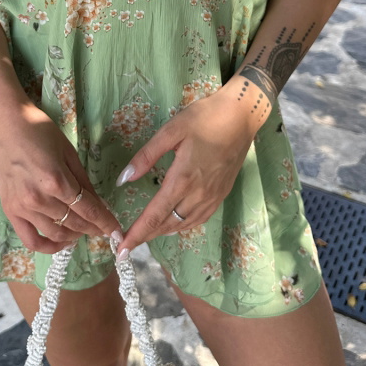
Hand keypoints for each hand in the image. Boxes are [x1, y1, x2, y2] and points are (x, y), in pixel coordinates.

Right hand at [0, 105, 121, 254]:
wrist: (5, 125)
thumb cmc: (39, 131)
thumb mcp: (69, 152)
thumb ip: (84, 181)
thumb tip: (99, 204)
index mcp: (57, 181)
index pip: (88, 210)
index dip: (106, 223)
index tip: (116, 231)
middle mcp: (40, 199)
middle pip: (74, 224)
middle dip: (93, 229)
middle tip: (102, 229)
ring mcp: (23, 208)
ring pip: (56, 235)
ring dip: (74, 237)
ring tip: (82, 231)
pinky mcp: (10, 211)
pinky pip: (30, 240)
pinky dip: (47, 247)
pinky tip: (60, 242)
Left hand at [113, 77, 271, 256]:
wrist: (243, 116)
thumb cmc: (205, 118)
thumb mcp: (171, 130)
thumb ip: (146, 156)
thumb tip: (124, 178)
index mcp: (183, 179)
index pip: (154, 215)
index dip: (137, 234)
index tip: (122, 249)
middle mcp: (198, 194)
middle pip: (168, 224)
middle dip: (146, 236)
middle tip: (127, 245)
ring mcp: (213, 196)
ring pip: (185, 224)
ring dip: (164, 232)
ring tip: (146, 235)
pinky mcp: (222, 193)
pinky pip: (199, 218)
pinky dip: (183, 225)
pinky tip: (175, 223)